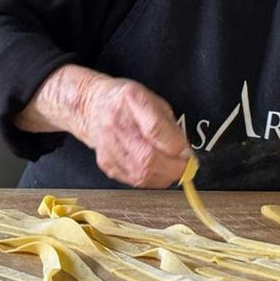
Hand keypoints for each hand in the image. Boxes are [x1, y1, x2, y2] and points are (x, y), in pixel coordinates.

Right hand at [75, 76, 191, 187]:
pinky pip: (133, 180)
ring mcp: (107, 146)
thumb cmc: (128, 102)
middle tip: (185, 167)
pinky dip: (151, 179)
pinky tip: (156, 170)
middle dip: (173, 168)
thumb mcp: (154, 101)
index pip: (155, 129)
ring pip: (141, 174)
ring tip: (172, 169)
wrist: (92, 107)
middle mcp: (116, 123)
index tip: (187, 152)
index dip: (176, 146)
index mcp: (131, 100)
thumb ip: (170, 126)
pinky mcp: (106, 163)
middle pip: (147, 158)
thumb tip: (184, 154)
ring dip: (164, 176)